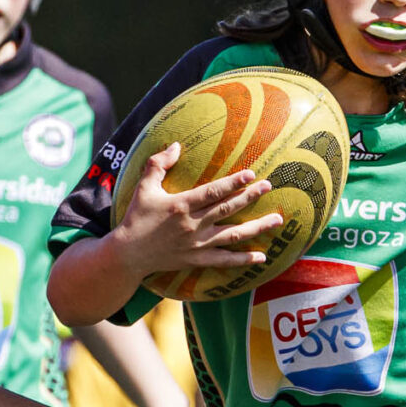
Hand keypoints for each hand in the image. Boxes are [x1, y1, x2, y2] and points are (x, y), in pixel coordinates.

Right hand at [108, 143, 285, 280]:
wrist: (128, 254)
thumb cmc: (136, 217)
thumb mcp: (144, 187)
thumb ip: (158, 164)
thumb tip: (176, 146)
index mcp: (181, 205)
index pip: (213, 192)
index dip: (233, 183)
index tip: (251, 174)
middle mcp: (192, 225)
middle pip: (228, 209)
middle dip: (250, 197)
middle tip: (269, 186)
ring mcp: (196, 244)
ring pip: (233, 235)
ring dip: (257, 228)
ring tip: (277, 220)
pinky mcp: (197, 260)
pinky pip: (224, 261)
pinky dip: (243, 261)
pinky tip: (261, 257)